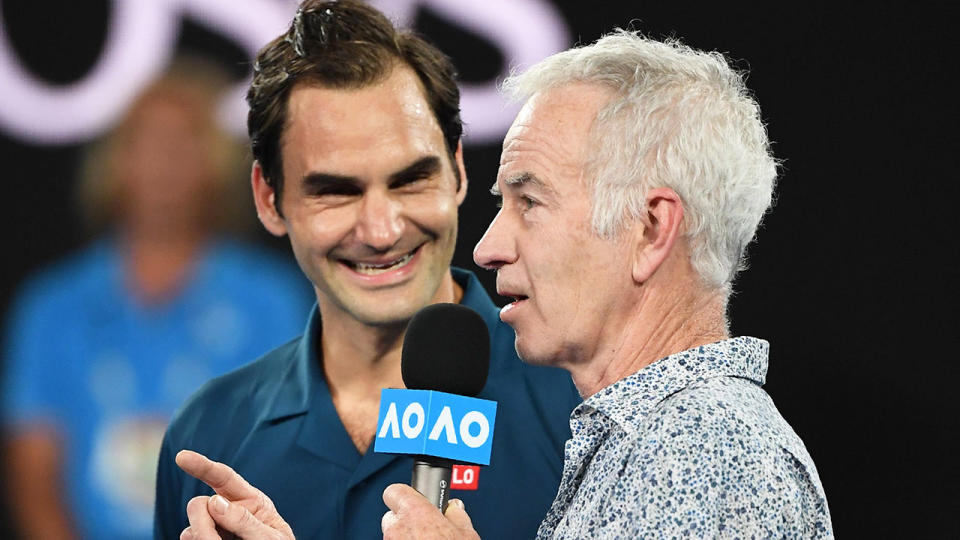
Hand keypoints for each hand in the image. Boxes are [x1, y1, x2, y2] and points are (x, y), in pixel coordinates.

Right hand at [175, 449, 294, 539]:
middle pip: (199, 504)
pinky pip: (189, 539)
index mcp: (250, 501)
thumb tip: (214, 501)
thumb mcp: (270, 537)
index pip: (224, 478)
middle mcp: (228, 511)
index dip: (202, 466)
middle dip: (201, 521)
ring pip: (191, 527)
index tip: (181, 457)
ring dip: (202, 537)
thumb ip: (245, 520)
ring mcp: (214, 529)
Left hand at [381, 484, 479, 539]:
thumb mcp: (466, 534)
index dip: (406, 495)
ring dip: (405, 539)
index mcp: (415, 512)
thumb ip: (456, 514)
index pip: (395, 491)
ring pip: (393, 537)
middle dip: (406, 521)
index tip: (416, 500)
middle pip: (392, 516)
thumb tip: (454, 507)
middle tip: (425, 529)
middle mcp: (397, 529)